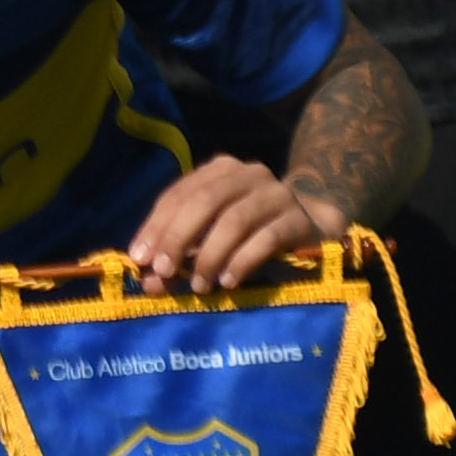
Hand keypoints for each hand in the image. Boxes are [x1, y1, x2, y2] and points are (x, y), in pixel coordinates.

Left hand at [125, 158, 344, 295]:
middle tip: (164, 272)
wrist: (316, 223)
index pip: (178, 194)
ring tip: (198, 285)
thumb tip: (150, 282)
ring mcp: (277, 193)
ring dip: (210, 255)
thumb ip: (181, 254)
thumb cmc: (252, 229)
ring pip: (234, 220)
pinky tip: (228, 282)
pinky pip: (266, 238)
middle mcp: (248, 174)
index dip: (156, 226)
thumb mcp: (213, 236)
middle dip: (178, 237)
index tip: (140, 258)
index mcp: (219, 170)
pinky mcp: (299, 219)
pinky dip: (241, 261)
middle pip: (204, 201)